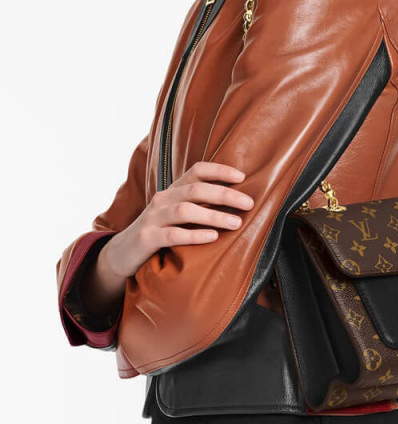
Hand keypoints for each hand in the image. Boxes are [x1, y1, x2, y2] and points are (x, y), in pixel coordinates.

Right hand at [82, 163, 253, 315]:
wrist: (122, 253)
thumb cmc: (160, 231)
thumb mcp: (177, 214)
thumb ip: (200, 204)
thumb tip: (238, 200)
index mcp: (173, 191)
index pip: (197, 170)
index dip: (220, 170)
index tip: (243, 176)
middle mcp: (163, 199)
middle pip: (196, 190)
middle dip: (225, 194)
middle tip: (249, 203)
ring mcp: (153, 218)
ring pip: (185, 210)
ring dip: (213, 215)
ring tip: (236, 223)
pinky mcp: (146, 238)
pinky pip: (172, 235)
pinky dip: (194, 235)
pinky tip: (213, 237)